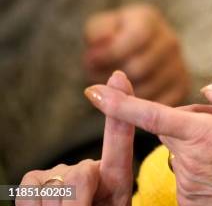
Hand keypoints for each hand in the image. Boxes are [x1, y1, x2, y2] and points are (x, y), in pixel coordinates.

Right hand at [18, 71, 134, 205]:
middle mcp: (86, 170)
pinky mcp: (32, 183)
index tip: (119, 76)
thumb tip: (84, 171)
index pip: (119, 140)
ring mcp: (58, 175)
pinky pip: (34, 189)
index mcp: (115, 179)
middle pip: (82, 173)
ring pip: (60, 182)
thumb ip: (103, 186)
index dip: (120, 109)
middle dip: (80, 203)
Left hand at [83, 4, 189, 105]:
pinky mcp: (181, 88)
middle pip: (140, 68)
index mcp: (149, 21)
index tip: (91, 60)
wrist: (133, 52)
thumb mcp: (99, 28)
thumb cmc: (111, 40)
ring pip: (149, 91)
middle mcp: (169, 42)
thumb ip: (97, 32)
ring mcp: (179, 66)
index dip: (110, 53)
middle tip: (98, 77)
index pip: (135, 39)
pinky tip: (128, 102)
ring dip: (124, 96)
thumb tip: (103, 41)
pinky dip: (141, 110)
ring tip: (111, 88)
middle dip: (113, 77)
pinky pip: (160, 105)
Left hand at [84, 79, 211, 205]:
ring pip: (177, 150)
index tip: (93, 91)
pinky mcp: (188, 200)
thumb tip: (207, 90)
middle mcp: (189, 159)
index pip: (153, 115)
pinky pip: (183, 173)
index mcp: (205, 134)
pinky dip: (197, 166)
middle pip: (168, 127)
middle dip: (185, 119)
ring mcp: (186, 183)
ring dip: (193, 144)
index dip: (120, 103)